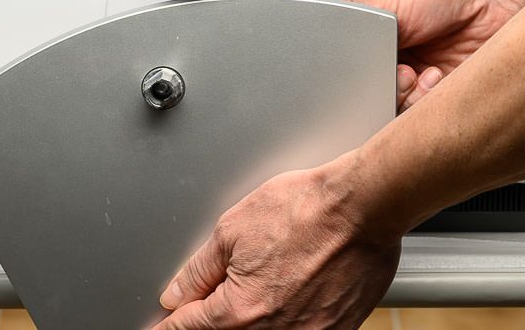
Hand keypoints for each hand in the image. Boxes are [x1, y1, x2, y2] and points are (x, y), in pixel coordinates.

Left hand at [151, 161, 400, 328]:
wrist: (362, 207)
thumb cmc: (306, 209)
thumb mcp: (233, 228)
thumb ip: (200, 269)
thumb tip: (178, 294)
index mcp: (242, 310)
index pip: (191, 327)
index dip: (172, 325)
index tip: (162, 327)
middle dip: (212, 319)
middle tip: (212, 298)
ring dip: (252, 318)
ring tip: (267, 278)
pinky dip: (288, 319)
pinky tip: (292, 291)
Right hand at [346, 0, 524, 109]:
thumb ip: (348, 29)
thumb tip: (336, 64)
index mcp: (363, 34)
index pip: (340, 69)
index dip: (347, 76)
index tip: (360, 71)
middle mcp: (386, 58)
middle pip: (363, 95)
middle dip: (376, 90)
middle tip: (393, 70)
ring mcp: (410, 79)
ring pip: (389, 112)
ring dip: (402, 96)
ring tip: (414, 74)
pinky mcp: (437, 95)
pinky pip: (419, 118)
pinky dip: (424, 103)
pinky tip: (433, 78)